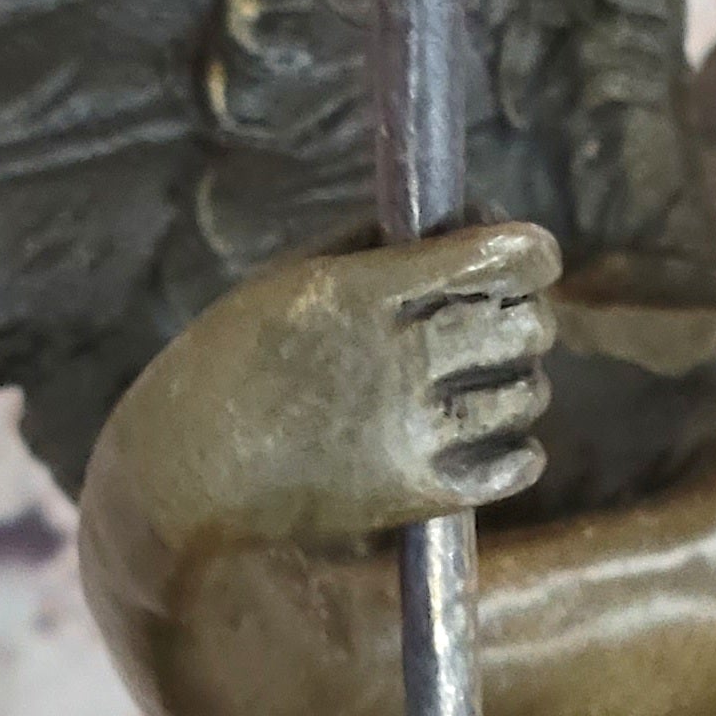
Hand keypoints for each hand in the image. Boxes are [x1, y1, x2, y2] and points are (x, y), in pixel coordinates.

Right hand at [155, 223, 561, 554]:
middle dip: (523, 312)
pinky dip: (515, 447)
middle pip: (526, 323)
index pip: (498, 259)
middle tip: (495, 320)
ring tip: (480, 381)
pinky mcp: (416, 495)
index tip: (528, 255)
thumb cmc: (232, 359)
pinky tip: (488, 432)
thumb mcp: (289, 279)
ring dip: (517, 379)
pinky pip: (515, 464)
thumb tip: (467, 219)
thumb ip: (377, 247)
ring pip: (528, 392)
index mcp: (363, 293)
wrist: (184, 469)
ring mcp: (411, 433)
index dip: (531, 251)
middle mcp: (397, 360)